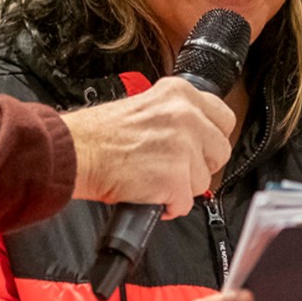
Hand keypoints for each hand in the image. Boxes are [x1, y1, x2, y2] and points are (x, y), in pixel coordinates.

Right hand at [62, 77, 232, 218]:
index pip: (224, 118)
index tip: (200, 147)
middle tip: (175, 168)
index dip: (210, 139)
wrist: (77, 152)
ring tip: (153, 179)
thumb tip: (197, 135)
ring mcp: (183, 147)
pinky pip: (184, 203)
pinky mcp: (175, 177)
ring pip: (203, 180)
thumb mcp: (146, 107)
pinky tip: (149, 194)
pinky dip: (168, 207)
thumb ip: (175, 115)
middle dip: (200, 165)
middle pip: (220, 151)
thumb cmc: (100, 135)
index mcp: (180, 93)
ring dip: (181, 187)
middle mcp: (186, 116)